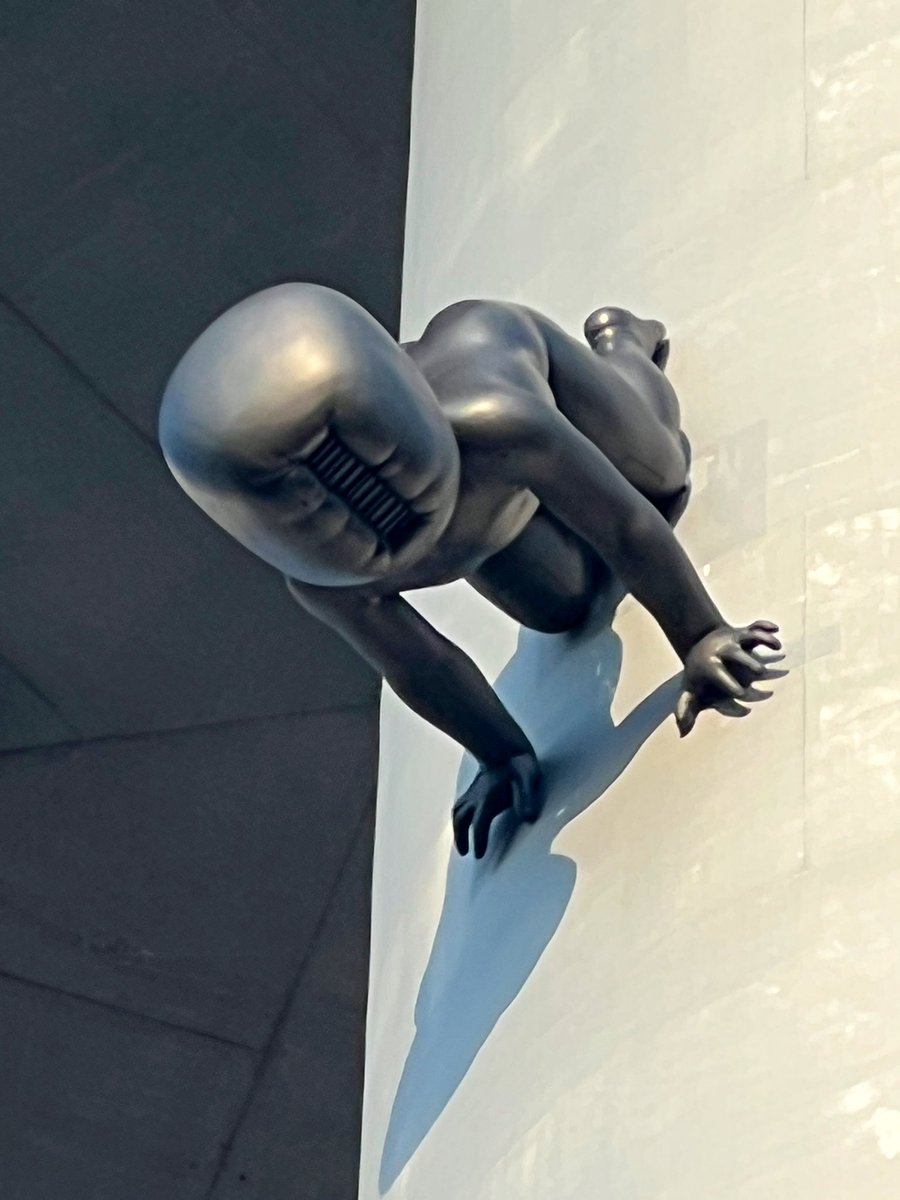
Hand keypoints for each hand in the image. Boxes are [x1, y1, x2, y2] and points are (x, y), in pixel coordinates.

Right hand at [452, 751, 541, 857]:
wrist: (506, 748)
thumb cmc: (519, 765)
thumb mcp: (528, 779)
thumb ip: (527, 797)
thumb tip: (528, 818)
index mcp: (487, 798)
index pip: (479, 823)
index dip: (478, 840)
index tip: (478, 855)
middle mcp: (476, 797)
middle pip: (461, 820)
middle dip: (461, 838)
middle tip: (464, 853)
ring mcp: (472, 793)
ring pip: (457, 813)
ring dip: (457, 830)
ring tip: (461, 846)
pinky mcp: (473, 790)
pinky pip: (459, 806)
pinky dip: (458, 819)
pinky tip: (463, 825)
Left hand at [675, 620, 781, 736]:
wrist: (697, 641)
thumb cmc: (698, 672)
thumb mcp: (690, 689)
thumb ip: (686, 708)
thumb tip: (682, 733)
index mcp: (710, 665)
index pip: (720, 676)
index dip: (731, 686)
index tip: (742, 697)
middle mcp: (722, 650)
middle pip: (736, 653)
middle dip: (748, 661)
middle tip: (760, 671)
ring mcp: (733, 638)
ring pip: (748, 634)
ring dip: (762, 638)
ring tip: (777, 647)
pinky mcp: (743, 631)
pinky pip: (755, 624)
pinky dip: (765, 625)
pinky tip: (776, 629)